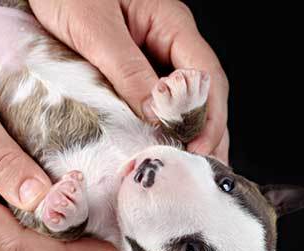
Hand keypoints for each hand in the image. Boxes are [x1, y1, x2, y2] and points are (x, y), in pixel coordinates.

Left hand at [29, 0, 229, 163]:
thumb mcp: (94, 29)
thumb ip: (127, 70)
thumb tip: (158, 116)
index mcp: (171, 23)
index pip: (206, 77)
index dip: (208, 118)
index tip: (197, 151)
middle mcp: (169, 42)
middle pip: (204, 94)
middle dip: (207, 135)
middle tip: (199, 173)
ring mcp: (153, 56)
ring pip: (184, 101)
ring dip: (188, 136)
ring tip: (186, 171)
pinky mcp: (133, 70)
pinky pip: (156, 102)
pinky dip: (162, 128)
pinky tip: (159, 150)